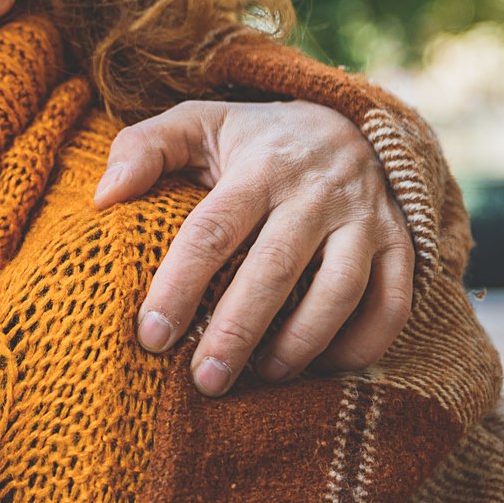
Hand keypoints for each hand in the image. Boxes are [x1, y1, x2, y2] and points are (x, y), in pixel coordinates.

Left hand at [95, 100, 412, 394]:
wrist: (347, 120)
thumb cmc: (253, 138)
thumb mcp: (197, 123)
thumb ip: (143, 148)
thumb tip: (103, 198)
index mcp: (259, 165)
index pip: (213, 230)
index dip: (180, 285)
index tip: (151, 337)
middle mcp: (316, 191)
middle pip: (275, 267)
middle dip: (237, 330)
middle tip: (205, 381)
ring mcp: (364, 218)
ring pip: (340, 289)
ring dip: (302, 342)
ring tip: (264, 376)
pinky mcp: (400, 242)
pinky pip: (393, 302)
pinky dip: (363, 344)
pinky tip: (323, 368)